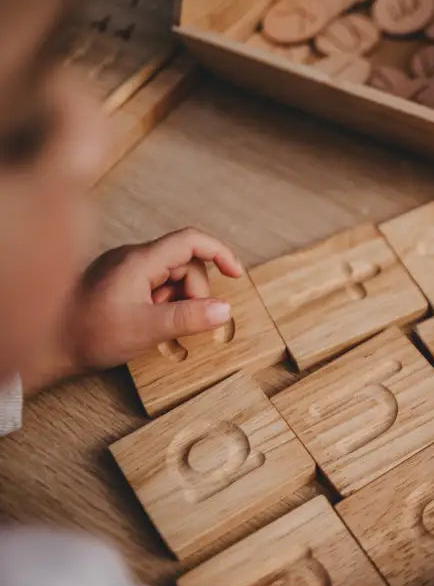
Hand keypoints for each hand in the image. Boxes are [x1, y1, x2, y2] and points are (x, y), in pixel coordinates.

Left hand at [23, 228, 242, 392]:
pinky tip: (148, 322)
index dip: (220, 253)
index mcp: (140, 261)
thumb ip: (188, 318)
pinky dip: (162, 303)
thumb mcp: (146, 329)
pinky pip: (155, 284)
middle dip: (194, 292)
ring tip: (159, 325)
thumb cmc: (87, 334)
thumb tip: (225, 309)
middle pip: (184, 264)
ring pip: (171, 276)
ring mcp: (125, 269)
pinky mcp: (119, 281)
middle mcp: (133, 258)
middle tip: (183, 322)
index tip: (236, 274)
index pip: (191, 241)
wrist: (45, 345)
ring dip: (177, 300)